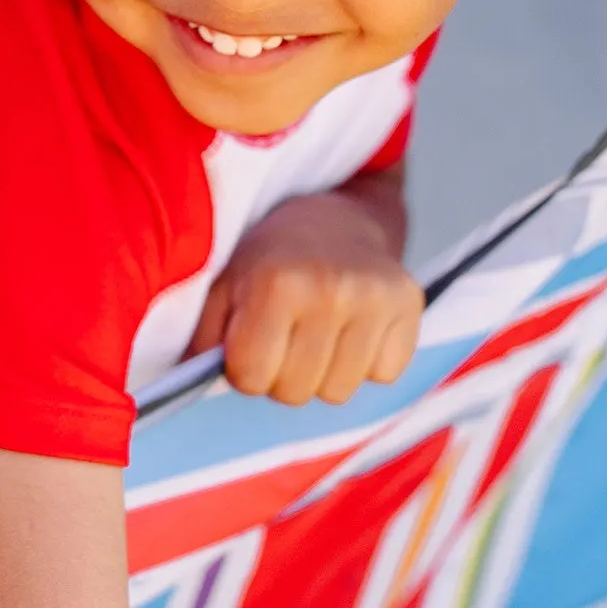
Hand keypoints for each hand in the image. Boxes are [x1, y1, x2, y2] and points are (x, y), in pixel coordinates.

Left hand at [189, 180, 422, 405]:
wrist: (334, 215)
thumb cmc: (269, 259)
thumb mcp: (223, 286)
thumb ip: (206, 337)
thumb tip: (196, 385)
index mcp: (277, 282)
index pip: (252, 378)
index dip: (245, 367)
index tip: (249, 341)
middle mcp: (331, 289)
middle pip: (296, 392)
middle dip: (282, 374)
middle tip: (284, 335)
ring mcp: (376, 298)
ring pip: (339, 392)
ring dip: (323, 373)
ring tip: (317, 332)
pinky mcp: (410, 304)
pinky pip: (384, 375)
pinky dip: (366, 362)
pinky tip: (352, 329)